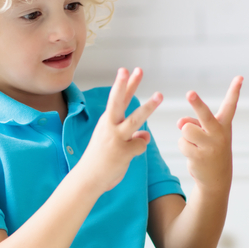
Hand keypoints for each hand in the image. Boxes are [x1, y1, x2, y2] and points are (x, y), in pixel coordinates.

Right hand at [78, 67, 162, 193]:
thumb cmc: (100, 159)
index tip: (128, 69)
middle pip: (119, 101)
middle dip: (128, 85)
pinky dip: (139, 148)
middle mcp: (110, 126)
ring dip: (148, 106)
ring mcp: (116, 138)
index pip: (117, 99)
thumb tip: (146, 136)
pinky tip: (129, 155)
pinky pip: (140, 146)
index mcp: (107, 121)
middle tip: (137, 70)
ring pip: (136, 119)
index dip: (124, 84)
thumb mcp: (112, 141)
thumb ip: (131, 135)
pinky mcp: (123, 151)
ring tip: (159, 95)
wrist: (88, 178)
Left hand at [176, 76, 242, 192]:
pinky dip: (184, 146)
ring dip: (186, 135)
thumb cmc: (211, 148)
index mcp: (223, 124)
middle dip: (197, 103)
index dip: (235, 90)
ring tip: (195, 144)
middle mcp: (219, 134)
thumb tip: (180, 122)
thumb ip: (193, 123)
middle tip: (190, 93)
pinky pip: (182, 142)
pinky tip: (194, 154)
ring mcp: (210, 146)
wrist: (217, 177)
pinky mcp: (199, 157)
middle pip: (205, 115)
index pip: (230, 105)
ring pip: (186, 129)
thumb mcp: (206, 133)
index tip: (240, 77)